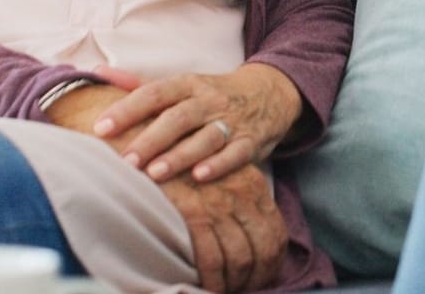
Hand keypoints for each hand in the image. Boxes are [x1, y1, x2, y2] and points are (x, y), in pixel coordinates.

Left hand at [91, 63, 302, 183]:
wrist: (269, 93)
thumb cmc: (212, 94)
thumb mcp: (181, 83)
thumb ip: (138, 84)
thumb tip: (96, 73)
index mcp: (187, 84)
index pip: (153, 93)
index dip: (127, 110)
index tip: (100, 128)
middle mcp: (208, 100)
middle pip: (177, 117)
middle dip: (151, 139)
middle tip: (125, 160)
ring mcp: (230, 120)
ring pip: (205, 137)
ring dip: (180, 155)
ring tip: (155, 173)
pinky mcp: (251, 141)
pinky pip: (236, 153)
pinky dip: (219, 165)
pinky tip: (200, 177)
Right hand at [158, 164, 286, 293]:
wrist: (148, 145)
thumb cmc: (180, 163)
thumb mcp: (220, 172)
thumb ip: (238, 199)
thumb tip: (248, 236)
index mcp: (253, 184)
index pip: (276, 233)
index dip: (271, 263)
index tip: (260, 277)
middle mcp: (242, 194)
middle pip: (263, 249)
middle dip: (256, 278)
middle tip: (243, 289)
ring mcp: (219, 204)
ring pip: (239, 258)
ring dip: (233, 283)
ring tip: (222, 291)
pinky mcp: (194, 214)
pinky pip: (211, 260)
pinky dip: (212, 281)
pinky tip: (205, 287)